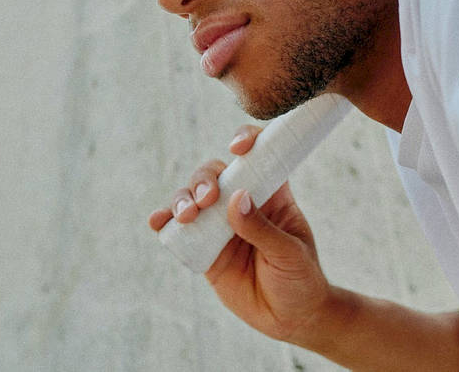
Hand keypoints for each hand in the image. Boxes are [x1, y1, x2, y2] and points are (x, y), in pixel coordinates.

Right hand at [148, 125, 336, 343]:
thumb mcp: (289, 252)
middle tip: (208, 198)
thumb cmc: (300, 277)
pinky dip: (165, 221)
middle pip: (216, 173)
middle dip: (205, 178)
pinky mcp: (204, 248)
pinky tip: (158, 221)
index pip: (258, 154)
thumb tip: (236, 199)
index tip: (237, 148)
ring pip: (194, 197)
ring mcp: (220, 223)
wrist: (290, 318)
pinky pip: (180, 230)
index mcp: (272, 191)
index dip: (246, 141)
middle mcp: (243, 200)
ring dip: (184, 198)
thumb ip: (263, 228)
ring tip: (187, 214)